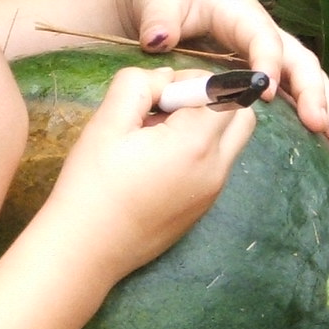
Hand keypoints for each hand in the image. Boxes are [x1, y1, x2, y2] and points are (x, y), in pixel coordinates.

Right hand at [36, 67, 256, 282]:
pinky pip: (216, 165)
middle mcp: (216, 168)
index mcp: (195, 144)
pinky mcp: (203, 207)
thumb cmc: (92, 185)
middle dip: (211, 100)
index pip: (222, 90)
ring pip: (231, 140)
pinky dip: (198, 151)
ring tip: (157, 137)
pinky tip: (156, 163)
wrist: (86, 249)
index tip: (158, 95)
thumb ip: (138, 85)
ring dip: (205, 126)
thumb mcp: (107, 123)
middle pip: (241, 114)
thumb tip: (165, 78)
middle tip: (165, 110)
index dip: (190, 81)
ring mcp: (213, 192)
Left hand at [121, 0, 328, 151]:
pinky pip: (289, 93)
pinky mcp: (259, 71)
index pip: (263, 38)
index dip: (268, 62)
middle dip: (314, 93)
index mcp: (240, 14)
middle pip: (298, 61)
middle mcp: (262, 34)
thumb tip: (158, 39)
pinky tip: (322, 145)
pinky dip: (307, 115)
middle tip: (322, 127)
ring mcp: (265, 54)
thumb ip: (159, 18)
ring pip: (303, 80)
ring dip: (325, 110)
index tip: (266, 92)